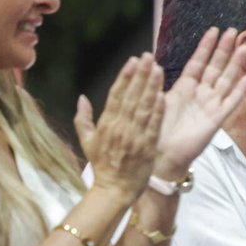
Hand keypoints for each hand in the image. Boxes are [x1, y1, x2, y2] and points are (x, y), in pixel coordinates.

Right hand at [74, 55, 163, 204]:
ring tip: (158, 69)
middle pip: (131, 96)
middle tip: (148, 56)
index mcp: (105, 124)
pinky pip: (153, 125)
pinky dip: (158, 110)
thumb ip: (83, 118)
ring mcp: (134, 137)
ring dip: (151, 87)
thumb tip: (82, 98)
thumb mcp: (87, 141)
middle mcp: (119, 128)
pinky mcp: (147, 147)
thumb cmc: (102, 165)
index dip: (125, 76)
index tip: (132, 60)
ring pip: (143, 107)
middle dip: (140, 75)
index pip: (115, 95)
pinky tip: (163, 95)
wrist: (114, 190)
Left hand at [153, 27, 245, 178]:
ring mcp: (210, 106)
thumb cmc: (156, 130)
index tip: (213, 31)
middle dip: (224, 50)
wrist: (161, 155)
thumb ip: (155, 81)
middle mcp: (200, 95)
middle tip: (233, 32)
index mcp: (184, 88)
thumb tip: (150, 60)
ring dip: (235, 64)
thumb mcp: (154, 99)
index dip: (206, 47)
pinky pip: (231, 102)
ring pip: (226, 80)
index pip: (198, 62)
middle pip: (216, 68)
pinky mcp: (216, 119)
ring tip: (244, 47)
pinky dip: (240, 90)